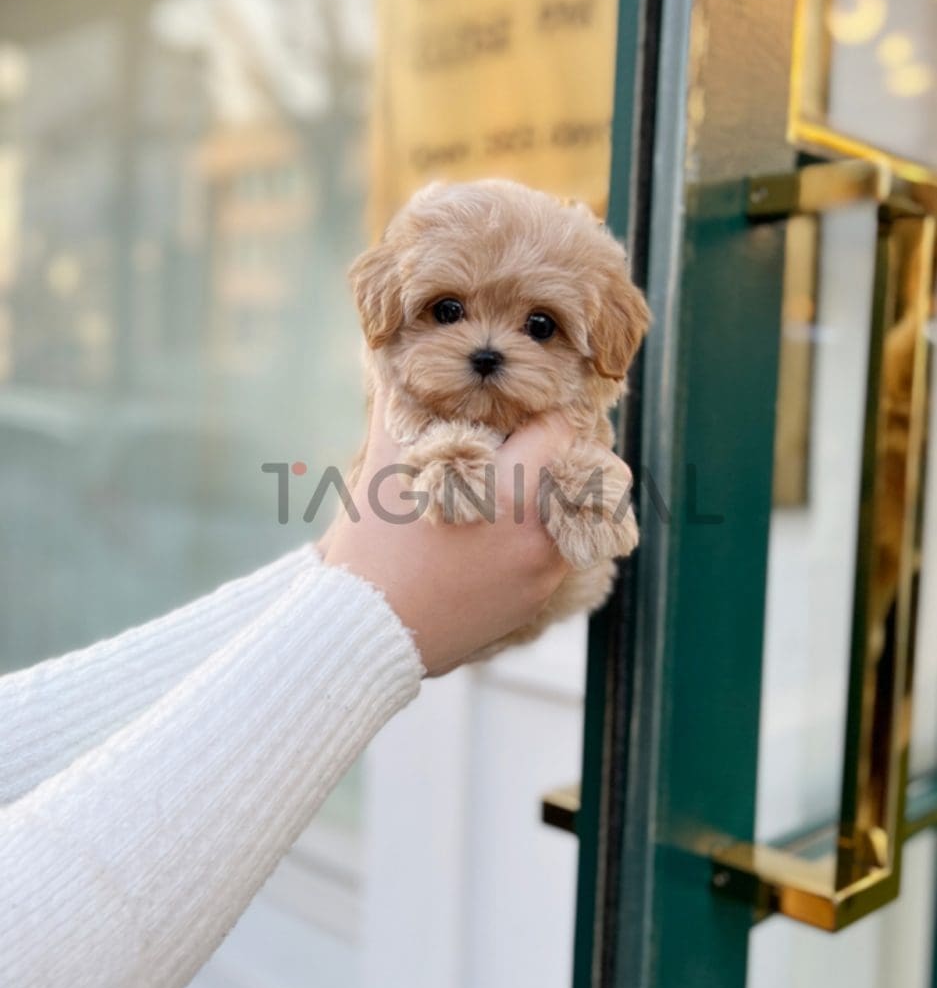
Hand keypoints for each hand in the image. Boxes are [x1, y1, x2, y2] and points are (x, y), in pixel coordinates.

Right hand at [322, 391, 574, 675]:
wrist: (366, 633)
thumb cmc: (375, 544)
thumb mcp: (387, 464)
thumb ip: (403, 402)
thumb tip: (398, 354)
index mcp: (513, 494)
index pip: (560, 428)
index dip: (538, 411)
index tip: (516, 410)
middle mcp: (542, 535)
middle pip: (577, 470)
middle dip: (548, 453)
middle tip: (514, 445)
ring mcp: (542, 575)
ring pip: (568, 514)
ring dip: (544, 495)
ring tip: (501, 489)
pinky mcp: (533, 604)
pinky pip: (552, 553)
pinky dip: (532, 536)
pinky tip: (491, 535)